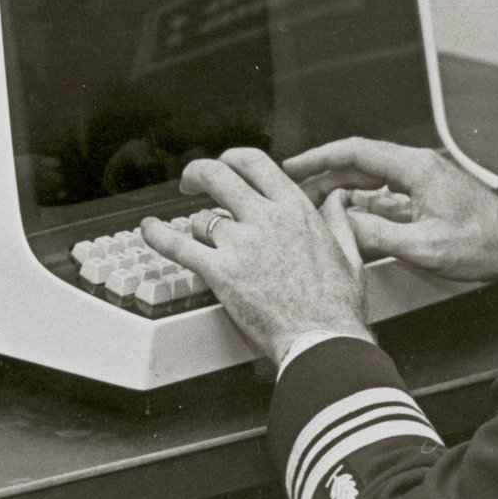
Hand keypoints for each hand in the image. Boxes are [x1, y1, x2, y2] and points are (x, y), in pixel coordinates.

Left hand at [140, 147, 374, 363]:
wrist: (322, 339)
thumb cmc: (337, 305)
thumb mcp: (349, 253)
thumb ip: (338, 220)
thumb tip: (338, 200)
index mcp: (295, 209)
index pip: (254, 162)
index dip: (231, 159)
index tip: (223, 165)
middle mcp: (265, 219)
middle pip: (218, 176)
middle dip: (198, 174)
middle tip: (191, 182)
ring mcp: (240, 244)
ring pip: (201, 217)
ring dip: (196, 226)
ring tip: (198, 237)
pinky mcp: (219, 272)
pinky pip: (179, 245)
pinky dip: (159, 235)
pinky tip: (148, 230)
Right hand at [285, 139, 497, 296]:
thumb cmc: (484, 245)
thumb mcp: (424, 247)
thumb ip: (378, 234)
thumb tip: (343, 226)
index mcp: (416, 169)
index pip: (355, 152)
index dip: (319, 158)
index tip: (294, 167)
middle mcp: (419, 167)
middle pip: (359, 163)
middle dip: (323, 176)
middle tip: (296, 191)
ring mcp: (423, 180)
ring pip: (371, 178)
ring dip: (342, 190)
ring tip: (315, 205)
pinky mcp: (427, 196)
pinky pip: (385, 193)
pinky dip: (362, 202)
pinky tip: (350, 218)